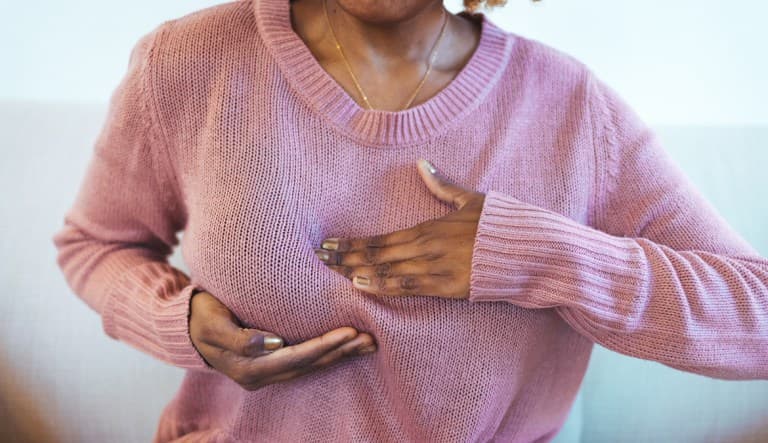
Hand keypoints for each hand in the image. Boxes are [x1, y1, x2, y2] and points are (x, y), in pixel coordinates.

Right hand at [189, 290, 376, 390]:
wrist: (186, 326)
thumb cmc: (201, 317)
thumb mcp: (213, 323)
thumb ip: (239, 336)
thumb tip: (271, 343)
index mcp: (249, 368)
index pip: (296, 358)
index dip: (324, 346)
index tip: (350, 332)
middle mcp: (261, 375)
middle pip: (310, 365)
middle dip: (342, 352)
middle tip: (371, 339)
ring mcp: (268, 372)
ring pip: (312, 365)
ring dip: (341, 354)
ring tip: (368, 343)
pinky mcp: (272, 363)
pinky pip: (306, 360)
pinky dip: (328, 352)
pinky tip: (347, 344)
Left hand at [313, 159, 485, 299]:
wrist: (529, 249)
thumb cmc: (499, 224)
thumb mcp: (471, 199)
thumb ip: (442, 186)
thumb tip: (422, 163)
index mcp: (429, 227)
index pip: (380, 237)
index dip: (352, 242)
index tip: (330, 243)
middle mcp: (426, 248)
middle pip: (376, 254)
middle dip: (346, 256)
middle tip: (319, 258)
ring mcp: (435, 269)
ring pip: (386, 272)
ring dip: (356, 272)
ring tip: (332, 272)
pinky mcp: (447, 288)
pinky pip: (408, 289)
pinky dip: (382, 286)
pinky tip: (361, 286)